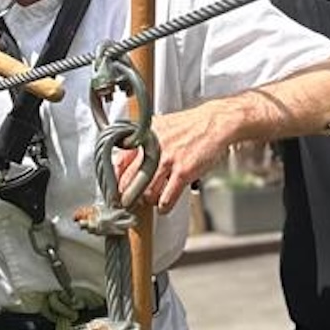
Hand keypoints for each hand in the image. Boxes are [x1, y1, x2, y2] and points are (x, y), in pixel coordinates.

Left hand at [115, 106, 231, 212]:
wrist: (214, 122)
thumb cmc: (189, 125)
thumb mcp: (160, 126)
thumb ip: (143, 140)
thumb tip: (126, 155)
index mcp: (145, 138)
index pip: (120, 162)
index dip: (115, 179)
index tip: (114, 189)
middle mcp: (153, 149)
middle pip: (130, 180)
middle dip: (127, 196)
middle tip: (127, 202)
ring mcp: (168, 161)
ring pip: (147, 191)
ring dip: (146, 201)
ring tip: (148, 202)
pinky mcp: (183, 171)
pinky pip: (168, 196)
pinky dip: (163, 206)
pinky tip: (163, 207)